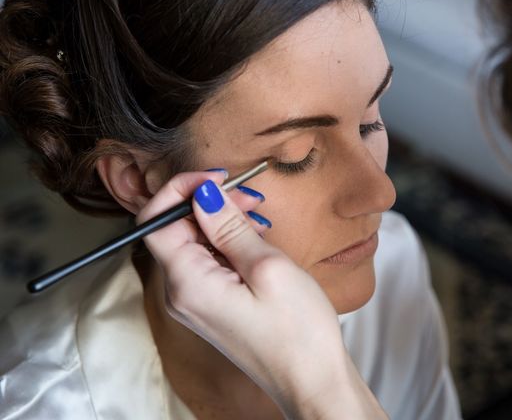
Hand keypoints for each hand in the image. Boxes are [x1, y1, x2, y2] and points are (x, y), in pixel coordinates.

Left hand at [137, 171, 386, 418]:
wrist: (312, 380)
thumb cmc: (297, 330)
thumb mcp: (267, 267)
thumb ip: (228, 227)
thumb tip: (202, 193)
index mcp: (187, 284)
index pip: (154, 221)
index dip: (179, 190)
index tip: (216, 176)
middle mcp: (181, 294)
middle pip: (173, 229)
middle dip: (206, 202)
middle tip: (249, 196)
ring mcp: (195, 302)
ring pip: (192, 243)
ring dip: (220, 220)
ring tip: (258, 216)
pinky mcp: (212, 305)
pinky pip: (207, 261)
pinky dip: (227, 241)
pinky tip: (255, 238)